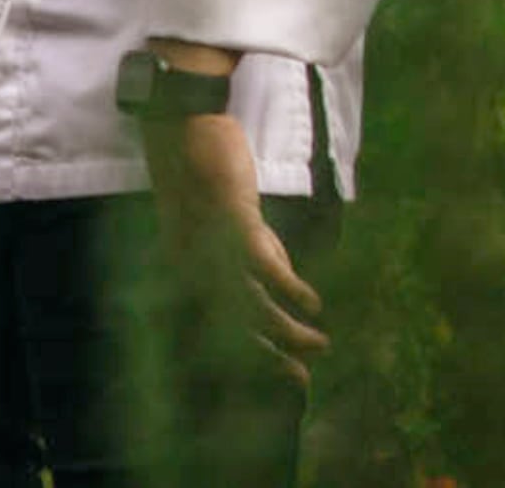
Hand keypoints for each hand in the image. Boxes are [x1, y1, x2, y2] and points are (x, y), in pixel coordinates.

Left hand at [142, 106, 328, 381]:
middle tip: (301, 381)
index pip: (215, 326)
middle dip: (268, 359)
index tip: (284, 377)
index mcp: (186, 267)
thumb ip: (259, 254)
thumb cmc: (207, 172)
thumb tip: (288, 288)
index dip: (250, 356)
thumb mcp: (233, 224)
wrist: (183, 122)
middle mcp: (192, 264)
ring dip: (288, 332)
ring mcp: (209, 245)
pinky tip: (313, 303)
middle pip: (231, 328)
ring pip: (250, 307)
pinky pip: (264, 268)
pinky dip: (291, 289)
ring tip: (320, 344)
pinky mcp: (231, 220)